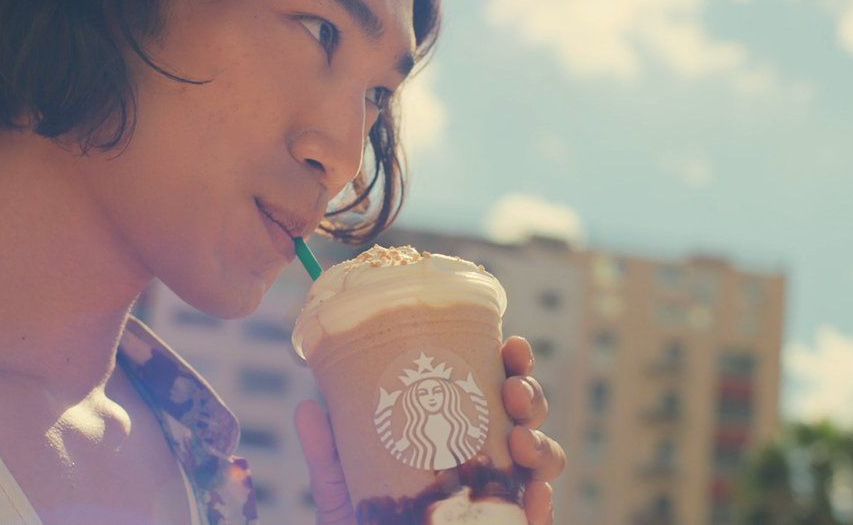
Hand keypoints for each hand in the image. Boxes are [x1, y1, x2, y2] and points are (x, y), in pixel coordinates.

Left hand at [294, 335, 567, 524]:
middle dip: (530, 394)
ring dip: (542, 442)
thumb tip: (307, 408)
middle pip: (526, 415)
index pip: (492, 388)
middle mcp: (488, 459)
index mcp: (457, 432)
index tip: (512, 345)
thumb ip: (330, 455)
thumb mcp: (345, 490)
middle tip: (513, 389)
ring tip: (521, 440)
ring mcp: (504, 496)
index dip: (511, 364)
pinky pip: (541, 517)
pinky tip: (537, 493)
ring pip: (544, 459)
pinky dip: (546, 503)